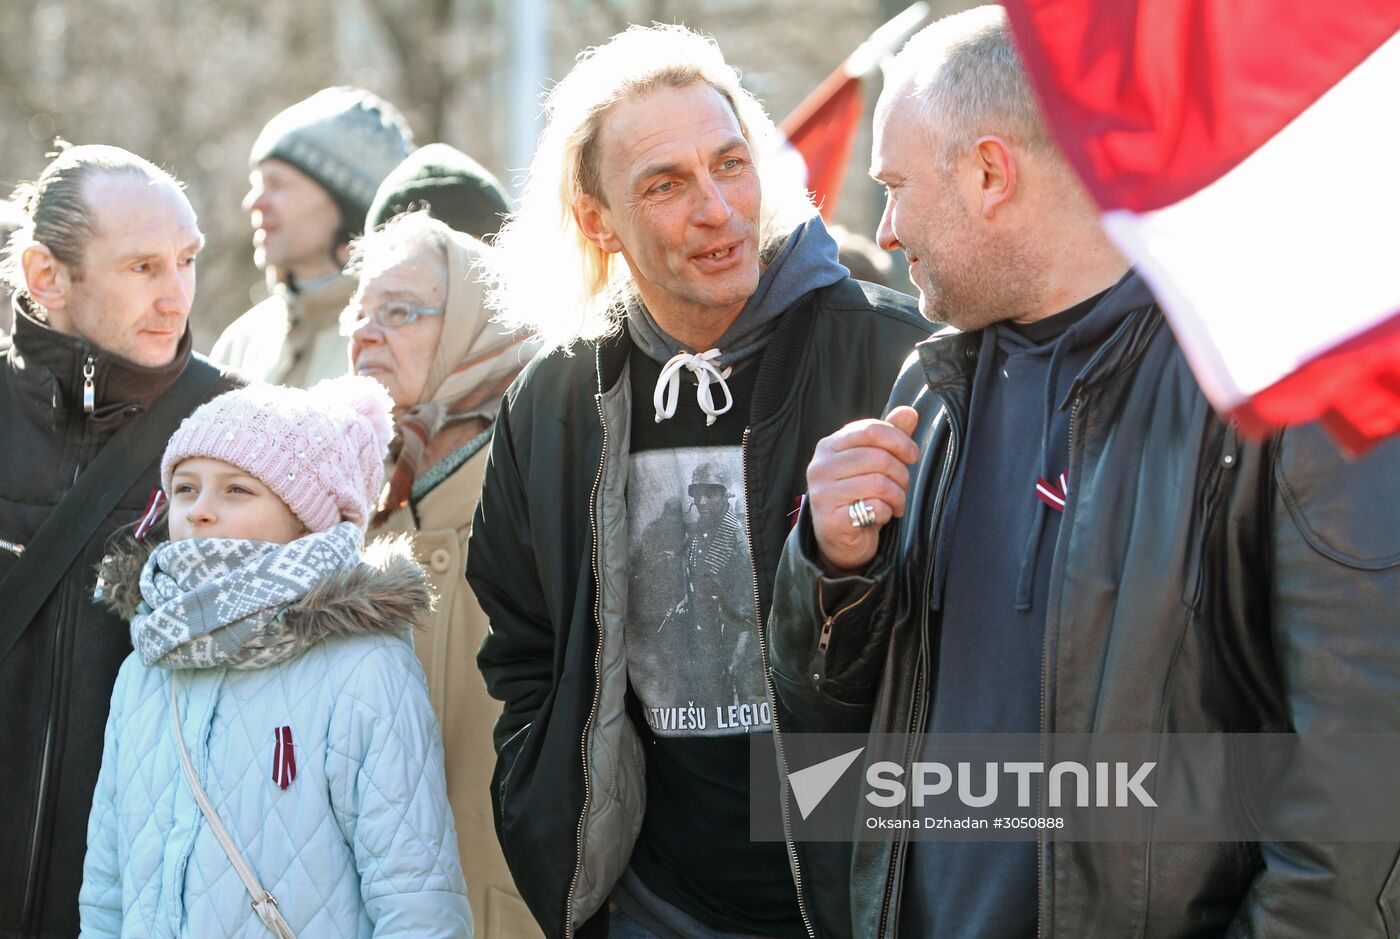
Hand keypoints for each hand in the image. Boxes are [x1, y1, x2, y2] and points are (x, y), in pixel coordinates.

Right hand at [806, 406, 919, 573]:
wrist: (841, 540)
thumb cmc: (859, 496)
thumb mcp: (873, 463)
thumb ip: (889, 437)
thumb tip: (908, 411)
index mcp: (829, 446)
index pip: (871, 430)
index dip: (900, 441)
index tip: (912, 456)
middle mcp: (820, 467)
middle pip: (878, 457)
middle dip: (902, 473)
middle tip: (904, 487)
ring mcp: (822, 493)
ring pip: (879, 483)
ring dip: (898, 496)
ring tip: (896, 503)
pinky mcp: (831, 520)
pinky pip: (875, 507)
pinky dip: (887, 512)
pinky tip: (882, 515)